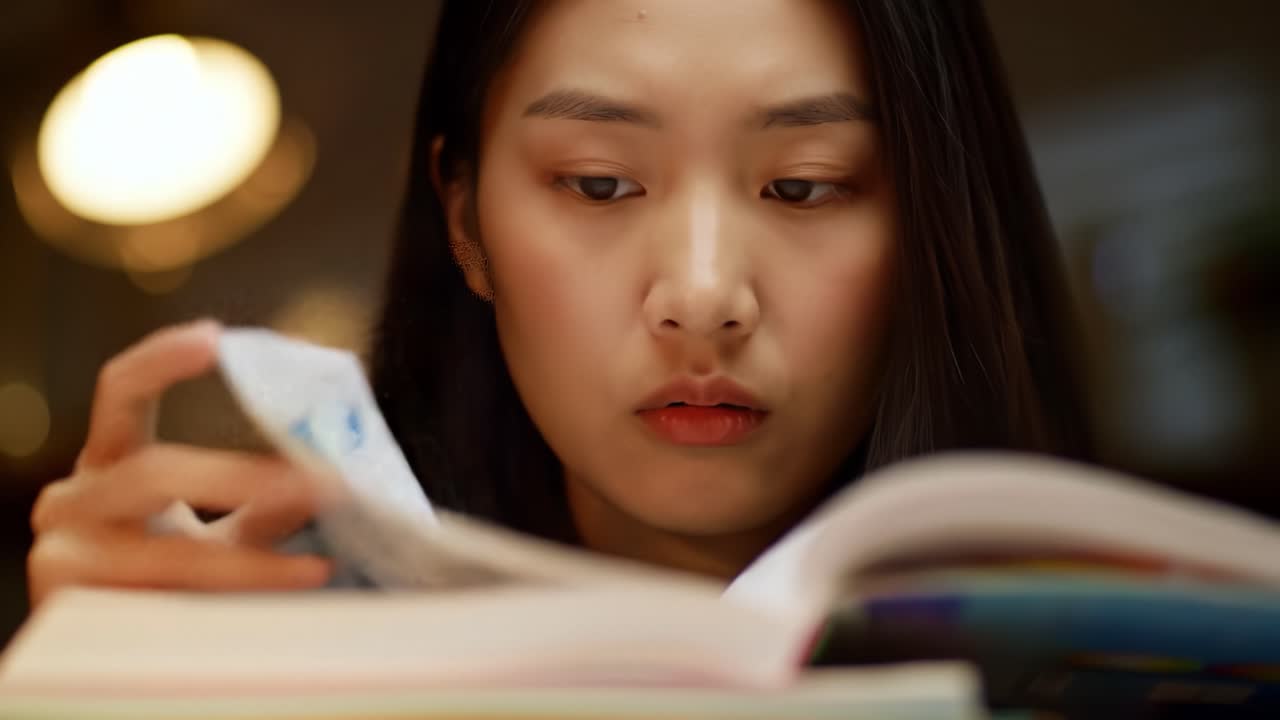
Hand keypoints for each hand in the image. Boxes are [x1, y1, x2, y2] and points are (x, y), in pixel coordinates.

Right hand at [27, 320, 333, 608]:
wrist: (108, 664)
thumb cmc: (165, 586)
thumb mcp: (216, 535)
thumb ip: (260, 504)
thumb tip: (328, 475)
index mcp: (106, 465)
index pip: (121, 393)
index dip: (163, 360)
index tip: (216, 338)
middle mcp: (72, 500)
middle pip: (155, 471)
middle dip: (243, 480)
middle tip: (320, 485)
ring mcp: (62, 554)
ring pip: (171, 549)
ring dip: (254, 558)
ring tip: (318, 563)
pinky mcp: (68, 608)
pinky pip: (169, 599)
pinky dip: (240, 595)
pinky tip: (293, 589)